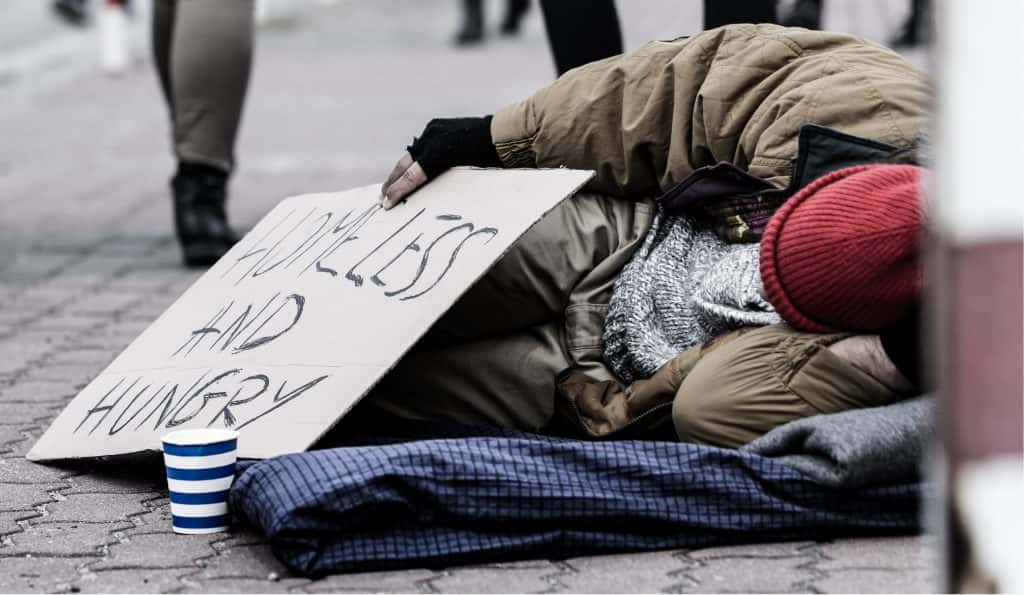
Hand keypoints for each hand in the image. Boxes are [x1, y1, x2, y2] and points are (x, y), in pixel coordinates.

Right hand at [379, 116, 499, 209]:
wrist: (501, 134)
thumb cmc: (489, 160)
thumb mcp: (465, 176)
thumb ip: (442, 183)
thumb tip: (425, 195)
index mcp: (439, 153)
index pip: (412, 176)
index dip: (397, 191)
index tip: (385, 204)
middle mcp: (431, 139)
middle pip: (405, 164)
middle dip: (392, 182)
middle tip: (382, 197)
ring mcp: (432, 130)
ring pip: (410, 154)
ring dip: (400, 170)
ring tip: (390, 185)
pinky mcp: (435, 125)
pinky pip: (420, 144)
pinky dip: (413, 157)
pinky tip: (408, 167)